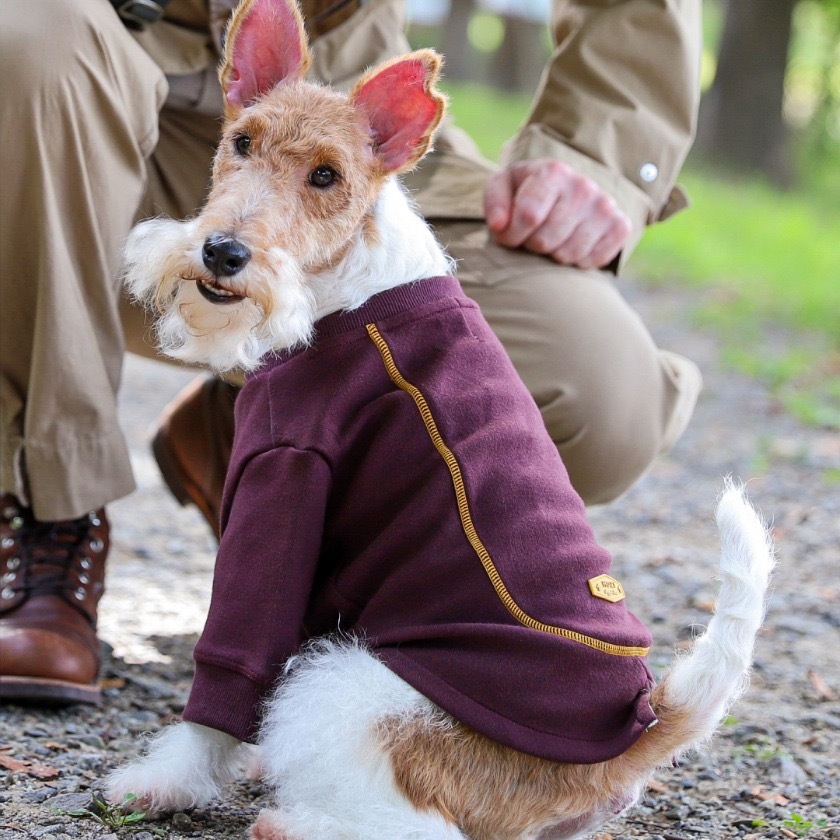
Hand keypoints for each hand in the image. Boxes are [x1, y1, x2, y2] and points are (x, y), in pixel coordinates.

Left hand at [484, 159, 631, 268]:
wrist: (563, 192)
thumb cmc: (526, 192)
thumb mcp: (503, 187)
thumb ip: (494, 202)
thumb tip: (499, 225)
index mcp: (553, 172)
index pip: (528, 216)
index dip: (512, 236)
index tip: (509, 236)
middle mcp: (584, 186)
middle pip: (545, 241)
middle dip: (531, 246)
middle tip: (532, 237)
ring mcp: (605, 206)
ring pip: (568, 255)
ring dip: (552, 255)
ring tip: (551, 240)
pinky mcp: (621, 226)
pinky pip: (593, 261)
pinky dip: (577, 262)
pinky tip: (571, 245)